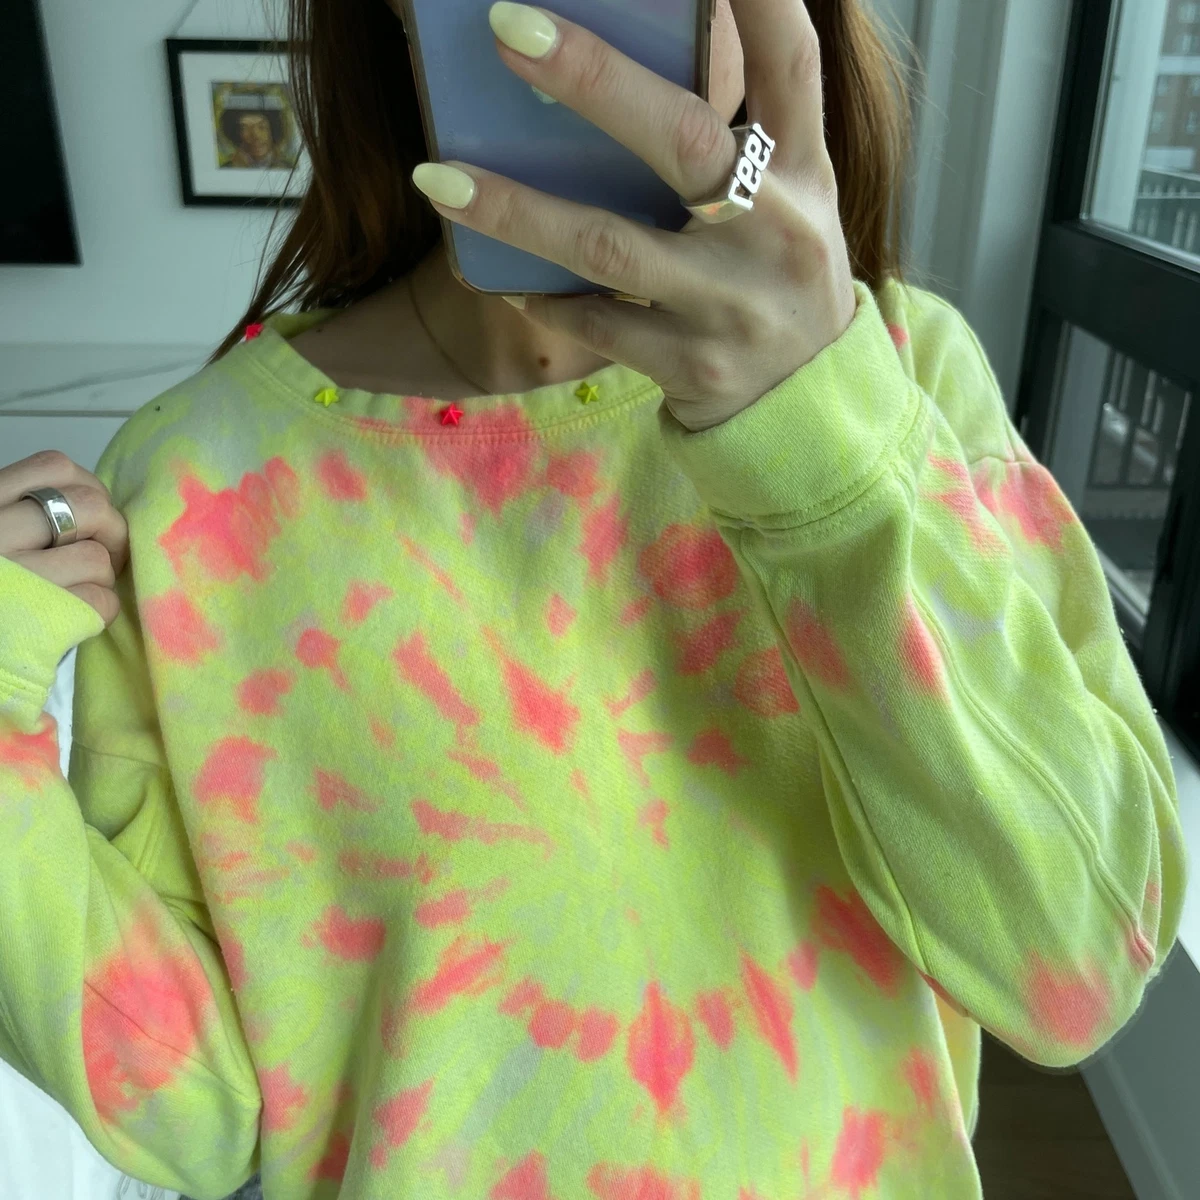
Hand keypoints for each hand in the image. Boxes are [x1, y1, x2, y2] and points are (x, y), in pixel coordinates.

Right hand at [0, 452, 128, 625]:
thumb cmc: (1, 584)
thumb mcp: (1, 532)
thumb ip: (25, 512)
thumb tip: (94, 507)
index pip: (54, 467)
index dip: (90, 488)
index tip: (92, 515)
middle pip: (90, 506)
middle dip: (113, 531)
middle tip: (108, 555)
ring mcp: (16, 578)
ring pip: (97, 557)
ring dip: (102, 578)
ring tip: (79, 591)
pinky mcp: (37, 619)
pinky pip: (99, 601)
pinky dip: (101, 609)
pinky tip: (78, 617)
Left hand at [410, 0, 858, 432]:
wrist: (807, 406)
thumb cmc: (776, 277)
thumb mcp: (786, 202)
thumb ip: (734, 139)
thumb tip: (620, 66)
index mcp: (805, 172)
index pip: (790, 64)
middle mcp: (778, 231)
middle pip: (682, 140)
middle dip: (594, 79)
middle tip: (505, 27)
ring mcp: (733, 305)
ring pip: (609, 246)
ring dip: (516, 210)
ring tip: (436, 179)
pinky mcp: (694, 366)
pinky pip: (597, 324)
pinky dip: (547, 299)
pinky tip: (511, 281)